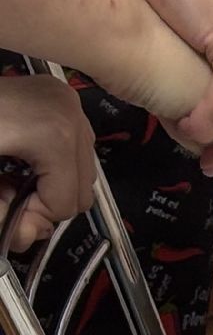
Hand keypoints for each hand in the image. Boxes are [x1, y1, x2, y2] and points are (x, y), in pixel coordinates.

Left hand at [0, 76, 95, 251]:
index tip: (6, 206)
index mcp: (53, 135)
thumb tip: (26, 236)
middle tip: (9, 194)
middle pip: (81, 189)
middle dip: (44, 201)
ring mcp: (67, 103)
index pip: (67, 202)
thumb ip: (0, 215)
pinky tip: (20, 157)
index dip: (34, 215)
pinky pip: (73, 147)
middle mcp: (69, 115)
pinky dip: (49, 162)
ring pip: (81, 170)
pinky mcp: (60, 98)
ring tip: (12, 174)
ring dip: (49, 182)